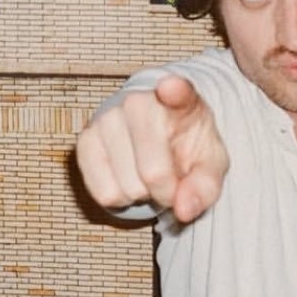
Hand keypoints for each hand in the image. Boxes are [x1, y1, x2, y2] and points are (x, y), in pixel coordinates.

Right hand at [75, 75, 229, 222]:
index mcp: (181, 99)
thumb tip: (184, 210)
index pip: (178, 93)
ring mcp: (108, 118)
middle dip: (166, 192)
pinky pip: (104, 192)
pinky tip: (129, 179)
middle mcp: (140, 102)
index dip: (174, 91)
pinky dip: (120, 199)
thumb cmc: (189, 149)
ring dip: (142, 195)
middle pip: (154, 172)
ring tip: (149, 175)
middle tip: (172, 180)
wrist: (161, 140)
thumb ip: (204, 187)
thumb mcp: (210, 166)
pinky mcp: (85, 140)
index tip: (171, 86)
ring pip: (127, 188)